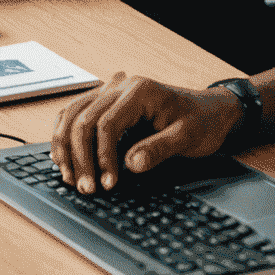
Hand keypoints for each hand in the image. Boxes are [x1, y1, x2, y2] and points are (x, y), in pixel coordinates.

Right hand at [50, 72, 237, 192]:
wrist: (209, 111)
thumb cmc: (201, 121)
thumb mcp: (188, 136)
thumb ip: (160, 148)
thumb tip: (130, 163)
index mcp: (141, 90)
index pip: (106, 124)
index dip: (102, 157)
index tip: (108, 183)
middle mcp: (121, 86)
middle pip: (83, 120)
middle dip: (80, 158)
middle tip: (87, 189)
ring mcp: (111, 92)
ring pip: (71, 115)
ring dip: (66, 149)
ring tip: (72, 179)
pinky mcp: (106, 102)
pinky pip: (74, 114)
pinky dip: (64, 137)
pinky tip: (65, 159)